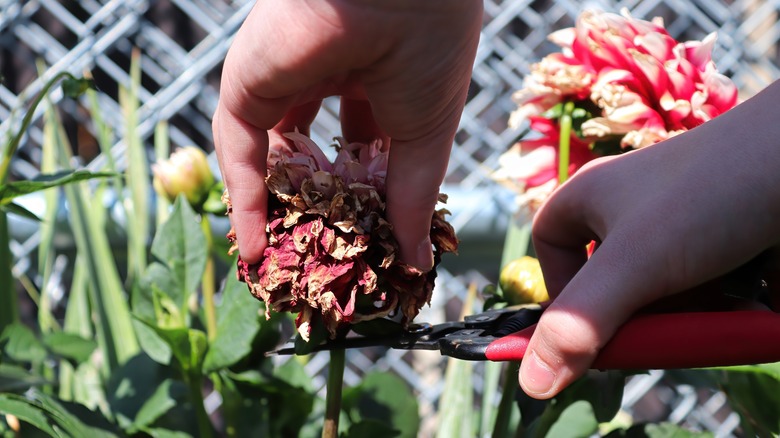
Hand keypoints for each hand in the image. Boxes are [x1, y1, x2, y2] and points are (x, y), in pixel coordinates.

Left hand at [212, 0, 481, 268]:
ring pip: (271, 158)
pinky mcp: (247, 84)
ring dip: (276, 212)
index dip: (366, 197)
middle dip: (319, 209)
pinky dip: (245, 201)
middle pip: (313, 157)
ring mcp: (283, 80)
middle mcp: (326, 77)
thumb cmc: (429, 49)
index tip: (370, 242)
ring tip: (284, 266)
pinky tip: (257, 248)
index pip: (363, 150)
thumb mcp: (426, 136)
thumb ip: (413, 199)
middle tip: (321, 262)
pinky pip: (239, 151)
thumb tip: (418, 260)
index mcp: (376, 80)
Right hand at [520, 80, 779, 397]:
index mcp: (590, 197)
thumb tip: (530, 382)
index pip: (551, 247)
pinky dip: (723, 304)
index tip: (589, 330)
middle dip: (643, 313)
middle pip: (611, 283)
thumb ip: (580, 324)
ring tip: (723, 304)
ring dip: (692, 313)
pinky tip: (748, 299)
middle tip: (667, 328)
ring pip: (664, 292)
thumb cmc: (710, 195)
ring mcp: (681, 222)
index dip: (562, 292)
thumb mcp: (634, 265)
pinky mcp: (725, 238)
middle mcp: (631, 208)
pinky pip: (707, 287)